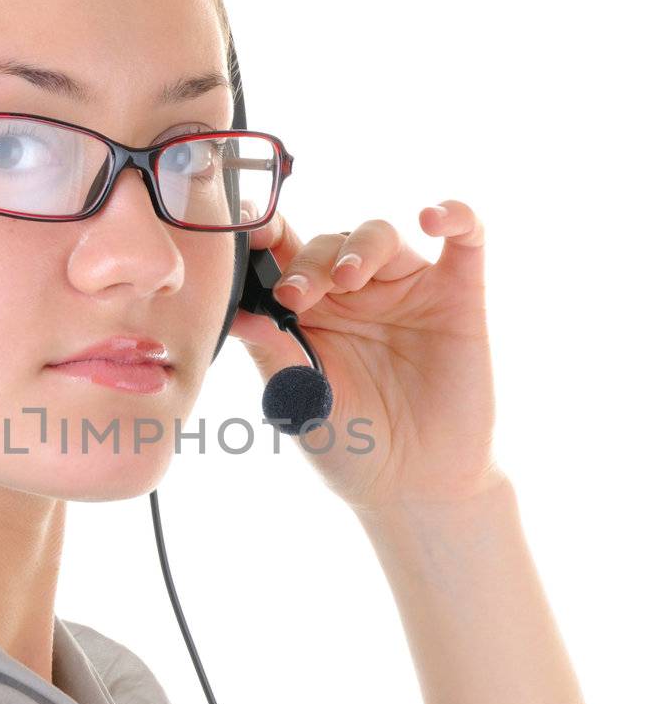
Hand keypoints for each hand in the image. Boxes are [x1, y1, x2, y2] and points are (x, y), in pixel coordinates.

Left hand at [227, 200, 507, 512]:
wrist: (416, 488)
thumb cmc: (352, 446)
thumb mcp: (300, 403)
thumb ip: (272, 354)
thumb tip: (236, 315)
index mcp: (309, 311)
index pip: (284, 256)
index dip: (266, 234)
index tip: (248, 231)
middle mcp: (356, 292)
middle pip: (328, 244)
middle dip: (308, 262)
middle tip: (294, 296)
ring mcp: (408, 290)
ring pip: (382, 235)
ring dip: (361, 245)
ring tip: (346, 277)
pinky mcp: (459, 296)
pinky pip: (466, 239)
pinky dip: (456, 216)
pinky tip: (434, 218)